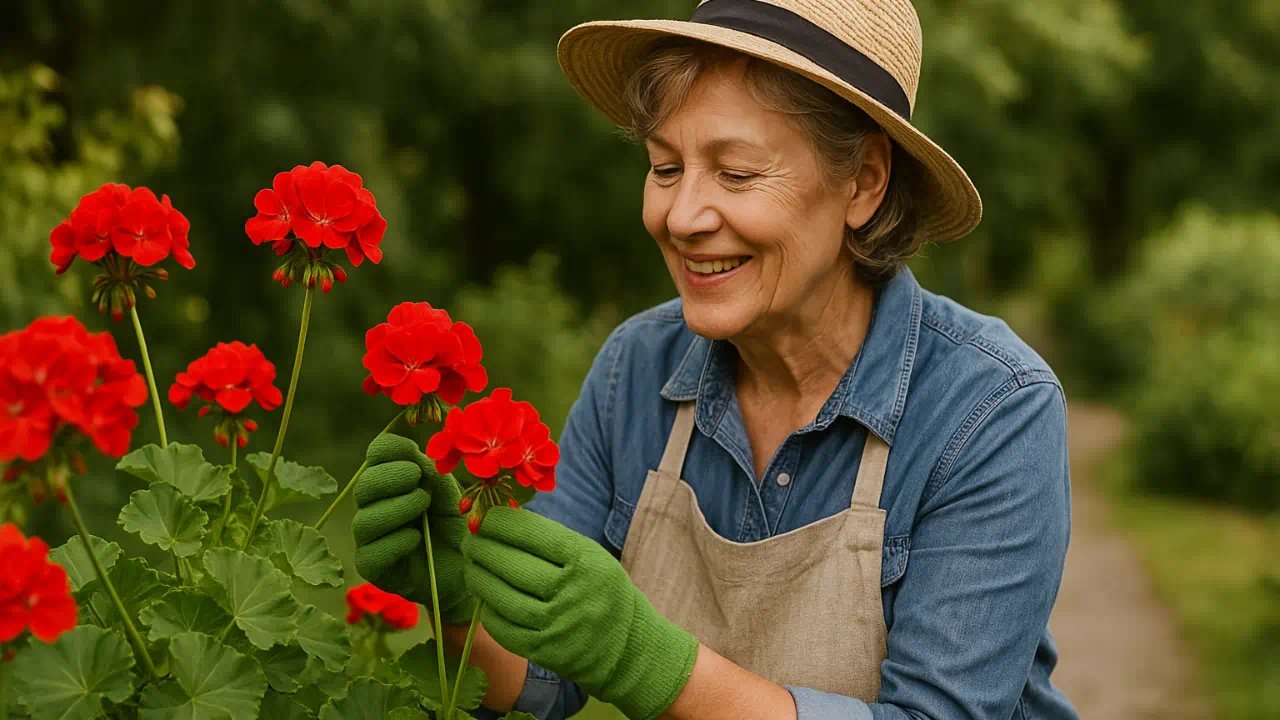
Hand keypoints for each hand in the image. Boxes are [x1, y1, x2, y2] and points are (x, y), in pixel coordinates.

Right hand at [350, 433, 474, 624]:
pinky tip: (416, 538)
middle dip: (392, 477)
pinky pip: (371, 552)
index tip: (414, 456)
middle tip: (418, 480)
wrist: (467, 568)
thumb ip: (431, 474)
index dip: (390, 450)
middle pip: (364, 485)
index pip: (376, 455)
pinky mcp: (371, 567)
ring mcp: (369, 538)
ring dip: (397, 508)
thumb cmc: (456, 526)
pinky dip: (396, 541)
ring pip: (365, 519)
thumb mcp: (449, 494)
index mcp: (392, 481)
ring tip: (424, 506)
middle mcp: (374, 506)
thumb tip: (413, 458)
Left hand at [461, 506, 698, 719]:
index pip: (533, 534)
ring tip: (471, 567)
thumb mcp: (589, 557)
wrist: (626, 645)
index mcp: (585, 560)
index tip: (484, 517)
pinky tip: (484, 599)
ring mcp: (557, 624)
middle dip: (483, 548)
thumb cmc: (600, 590)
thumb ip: (550, 541)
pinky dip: (488, 611)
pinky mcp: (544, 651)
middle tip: (469, 540)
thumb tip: (500, 522)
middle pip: (513, 565)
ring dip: (479, 578)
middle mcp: (572, 592)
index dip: (501, 523)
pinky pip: (504, 629)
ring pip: (502, 597)